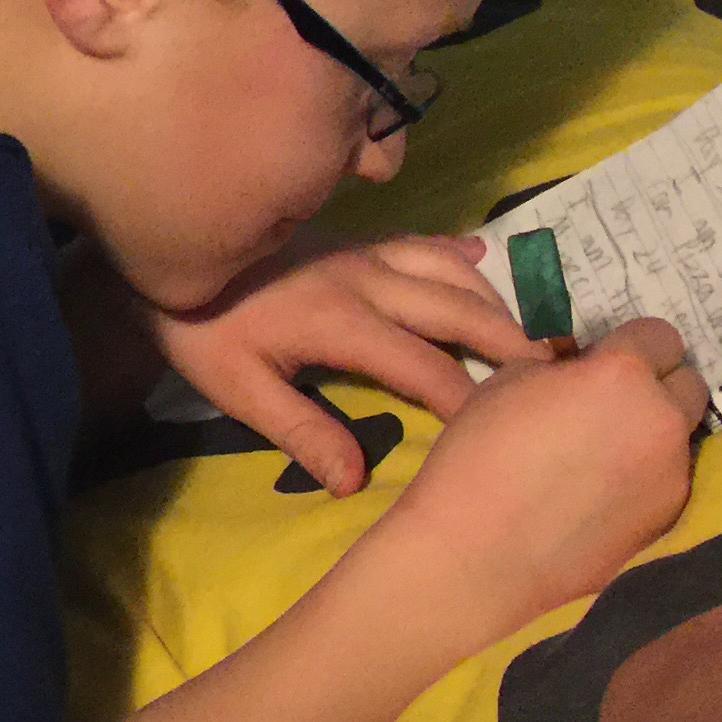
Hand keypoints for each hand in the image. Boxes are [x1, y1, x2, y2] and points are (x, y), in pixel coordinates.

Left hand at [151, 236, 543, 495]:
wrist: (162, 254)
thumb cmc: (200, 329)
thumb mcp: (238, 390)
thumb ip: (301, 431)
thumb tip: (355, 481)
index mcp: (341, 322)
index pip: (426, 367)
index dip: (470, 401)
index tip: (511, 430)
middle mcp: (365, 280)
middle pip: (456, 309)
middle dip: (509, 343)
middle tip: (559, 374)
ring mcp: (363, 253)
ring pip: (447, 271)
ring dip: (493, 302)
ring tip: (531, 335)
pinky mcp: (354, 240)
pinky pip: (419, 241)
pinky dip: (456, 252)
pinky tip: (484, 259)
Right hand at [371, 317, 705, 657]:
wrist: (477, 553)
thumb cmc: (481, 454)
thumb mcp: (511, 379)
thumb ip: (565, 367)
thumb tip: (583, 369)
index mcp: (624, 374)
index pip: (660, 335)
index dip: (631, 346)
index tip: (604, 362)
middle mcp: (662, 420)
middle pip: (689, 384)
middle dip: (657, 387)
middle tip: (611, 405)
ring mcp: (672, 476)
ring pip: (680, 438)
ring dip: (652, 435)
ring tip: (602, 457)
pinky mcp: (667, 522)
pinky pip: (667, 482)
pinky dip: (644, 478)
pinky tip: (600, 497)